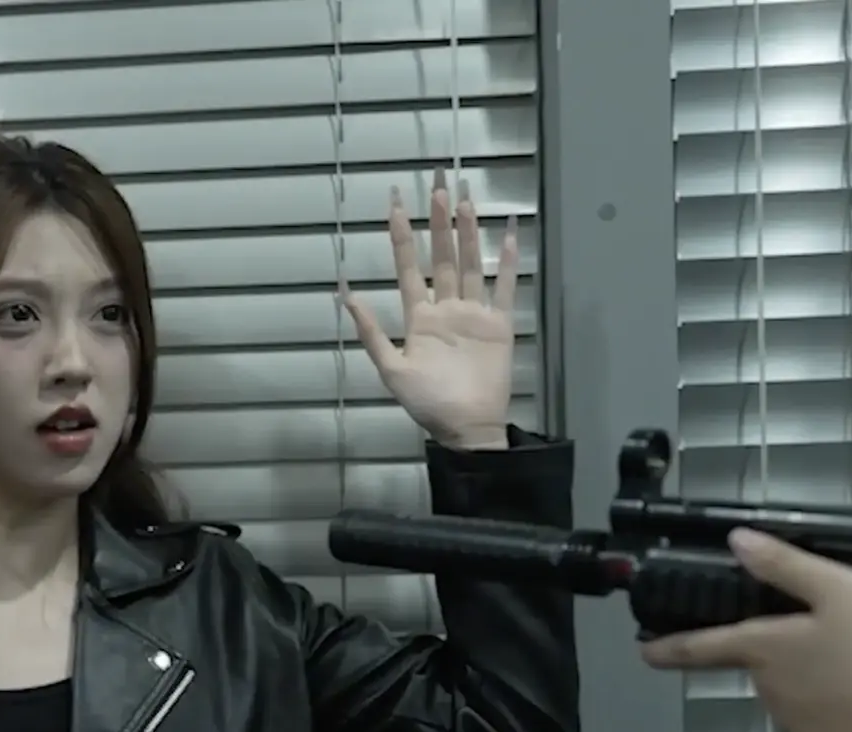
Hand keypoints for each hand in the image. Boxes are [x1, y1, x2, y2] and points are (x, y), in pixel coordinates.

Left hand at [343, 168, 518, 449]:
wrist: (466, 427)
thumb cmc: (427, 402)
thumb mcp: (391, 369)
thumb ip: (371, 331)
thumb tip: (345, 293)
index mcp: (419, 316)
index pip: (407, 266)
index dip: (400, 235)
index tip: (395, 202)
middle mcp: (445, 307)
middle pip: (441, 255)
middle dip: (438, 221)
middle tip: (437, 183)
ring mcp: (474, 313)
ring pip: (469, 263)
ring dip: (468, 232)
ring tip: (465, 199)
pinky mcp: (499, 324)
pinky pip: (504, 288)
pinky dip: (505, 263)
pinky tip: (506, 235)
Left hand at [638, 528, 851, 731]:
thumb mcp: (845, 593)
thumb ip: (789, 567)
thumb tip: (736, 541)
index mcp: (764, 651)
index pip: (704, 646)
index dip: (672, 646)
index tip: (644, 653)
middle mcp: (769, 694)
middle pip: (766, 667)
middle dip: (788, 654)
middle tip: (835, 639)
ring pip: (800, 697)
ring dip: (823, 685)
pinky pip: (832, 728)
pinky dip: (848, 716)